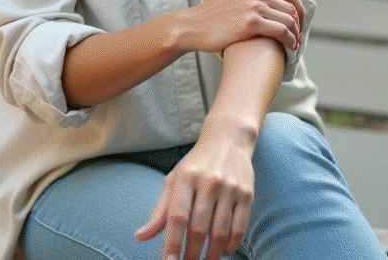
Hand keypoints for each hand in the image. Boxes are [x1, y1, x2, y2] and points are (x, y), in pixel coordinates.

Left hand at [134, 120, 256, 259]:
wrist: (228, 139)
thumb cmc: (196, 164)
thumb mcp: (174, 180)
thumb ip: (159, 211)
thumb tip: (140, 237)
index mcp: (185, 178)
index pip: (177, 217)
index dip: (172, 243)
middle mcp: (208, 182)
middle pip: (199, 228)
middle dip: (191, 254)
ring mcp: (229, 188)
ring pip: (220, 231)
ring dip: (211, 254)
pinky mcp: (246, 193)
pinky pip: (239, 227)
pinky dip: (231, 244)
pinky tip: (223, 251)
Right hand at [180, 0, 303, 53]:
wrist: (195, 26)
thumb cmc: (215, 4)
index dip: (299, 8)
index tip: (299, 21)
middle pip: (291, 8)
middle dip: (299, 24)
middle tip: (299, 35)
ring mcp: (253, 6)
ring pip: (288, 20)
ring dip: (296, 34)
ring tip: (295, 44)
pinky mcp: (250, 23)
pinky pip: (280, 31)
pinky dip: (289, 40)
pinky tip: (290, 47)